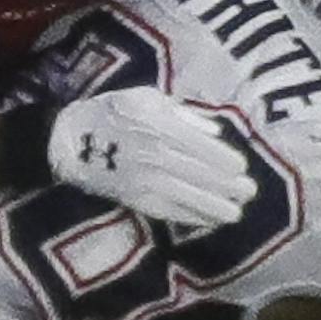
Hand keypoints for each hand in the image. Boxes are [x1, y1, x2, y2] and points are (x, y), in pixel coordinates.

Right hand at [47, 88, 254, 231]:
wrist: (71, 141)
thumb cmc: (113, 113)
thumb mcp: (146, 98)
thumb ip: (182, 114)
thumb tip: (214, 131)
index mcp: (158, 125)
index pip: (199, 145)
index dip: (222, 159)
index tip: (242, 167)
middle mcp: (154, 153)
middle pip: (198, 172)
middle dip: (226, 185)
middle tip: (250, 193)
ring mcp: (145, 179)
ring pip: (186, 195)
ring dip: (214, 206)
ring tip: (236, 212)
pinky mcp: (136, 199)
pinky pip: (168, 211)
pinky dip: (191, 216)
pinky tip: (209, 220)